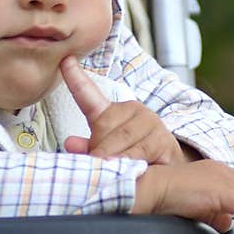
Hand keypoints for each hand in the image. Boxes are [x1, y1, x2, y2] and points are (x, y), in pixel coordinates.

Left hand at [60, 56, 187, 164]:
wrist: (169, 172)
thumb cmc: (133, 159)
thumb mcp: (106, 154)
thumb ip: (87, 148)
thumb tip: (71, 143)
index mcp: (112, 112)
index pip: (89, 93)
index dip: (75, 77)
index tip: (64, 60)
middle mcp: (133, 110)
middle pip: (104, 126)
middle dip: (97, 149)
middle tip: (95, 165)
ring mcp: (150, 123)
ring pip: (122, 138)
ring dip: (112, 158)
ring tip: (109, 170)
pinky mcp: (164, 139)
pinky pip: (140, 151)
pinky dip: (130, 163)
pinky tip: (129, 169)